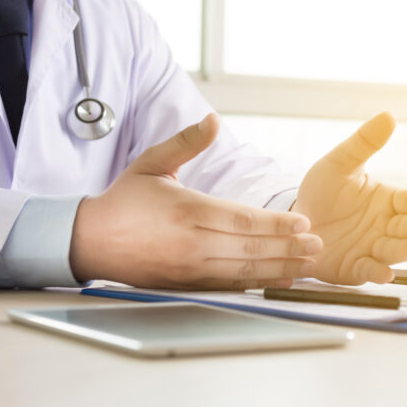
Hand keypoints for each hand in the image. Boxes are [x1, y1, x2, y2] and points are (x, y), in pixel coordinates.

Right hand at [70, 114, 321, 289]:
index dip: (277, 224)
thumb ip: (185, 142)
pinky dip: (257, 284)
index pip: (243, 219)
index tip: (303, 223)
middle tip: (318, 246)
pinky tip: (279, 280)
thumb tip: (213, 120)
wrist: (88, 240)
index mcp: (188, 210)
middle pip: (250, 249)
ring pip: (243, 271)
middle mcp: (192, 242)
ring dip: (280, 269)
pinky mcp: (185, 284)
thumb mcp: (152, 163)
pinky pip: (228, 286)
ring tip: (307, 265)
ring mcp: (189, 267)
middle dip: (289, 248)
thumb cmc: (123, 200)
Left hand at [291, 112, 406, 284]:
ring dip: (402, 250)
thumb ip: (363, 142)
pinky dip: (381, 273)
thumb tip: (387, 115)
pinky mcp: (358, 268)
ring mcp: (374, 248)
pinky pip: (374, 272)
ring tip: (402, 247)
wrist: (293, 221)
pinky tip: (383, 272)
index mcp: (388, 200)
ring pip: (398, 252)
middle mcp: (387, 226)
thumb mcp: (339, 163)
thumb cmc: (321, 192)